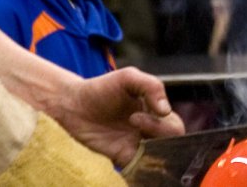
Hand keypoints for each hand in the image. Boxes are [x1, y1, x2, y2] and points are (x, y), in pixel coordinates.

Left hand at [57, 67, 185, 165]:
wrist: (72, 105)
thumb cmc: (100, 88)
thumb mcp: (128, 78)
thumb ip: (151, 86)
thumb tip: (166, 110)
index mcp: (155, 112)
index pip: (174, 126)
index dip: (161, 124)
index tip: (135, 115)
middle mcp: (149, 131)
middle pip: (172, 144)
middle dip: (158, 134)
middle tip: (133, 121)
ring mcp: (136, 145)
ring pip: (159, 159)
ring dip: (150, 152)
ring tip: (128, 136)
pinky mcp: (122, 158)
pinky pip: (140, 168)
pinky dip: (140, 166)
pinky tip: (122, 152)